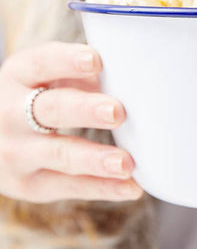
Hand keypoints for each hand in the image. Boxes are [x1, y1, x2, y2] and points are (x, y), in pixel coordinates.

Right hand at [0, 42, 141, 201]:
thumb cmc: (41, 98)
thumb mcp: (50, 78)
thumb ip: (82, 75)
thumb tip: (132, 79)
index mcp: (19, 75)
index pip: (42, 63)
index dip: (67, 61)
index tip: (97, 60)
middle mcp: (8, 113)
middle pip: (51, 109)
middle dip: (85, 110)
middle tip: (117, 112)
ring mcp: (15, 152)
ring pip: (60, 154)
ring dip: (96, 159)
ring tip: (126, 163)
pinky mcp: (28, 184)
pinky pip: (70, 187)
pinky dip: (104, 188)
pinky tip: (132, 187)